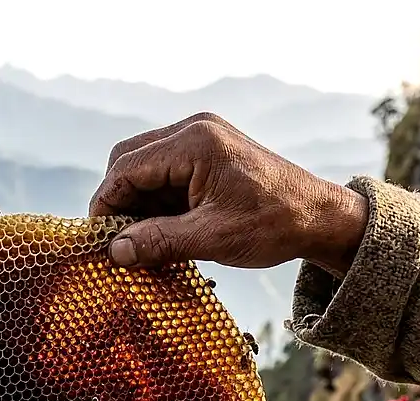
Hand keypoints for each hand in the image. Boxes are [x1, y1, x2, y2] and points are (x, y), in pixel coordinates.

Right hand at [88, 112, 368, 273]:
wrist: (321, 217)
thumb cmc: (274, 224)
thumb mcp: (213, 238)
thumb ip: (160, 241)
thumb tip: (115, 251)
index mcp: (194, 142)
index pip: (126, 167)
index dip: (106, 205)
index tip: (98, 242)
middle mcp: (194, 131)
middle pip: (130, 161)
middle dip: (120, 203)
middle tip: (119, 244)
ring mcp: (201, 140)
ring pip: (146, 169)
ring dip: (139, 206)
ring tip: (143, 244)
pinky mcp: (208, 155)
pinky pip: (167, 175)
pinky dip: (159, 204)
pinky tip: (163, 232)